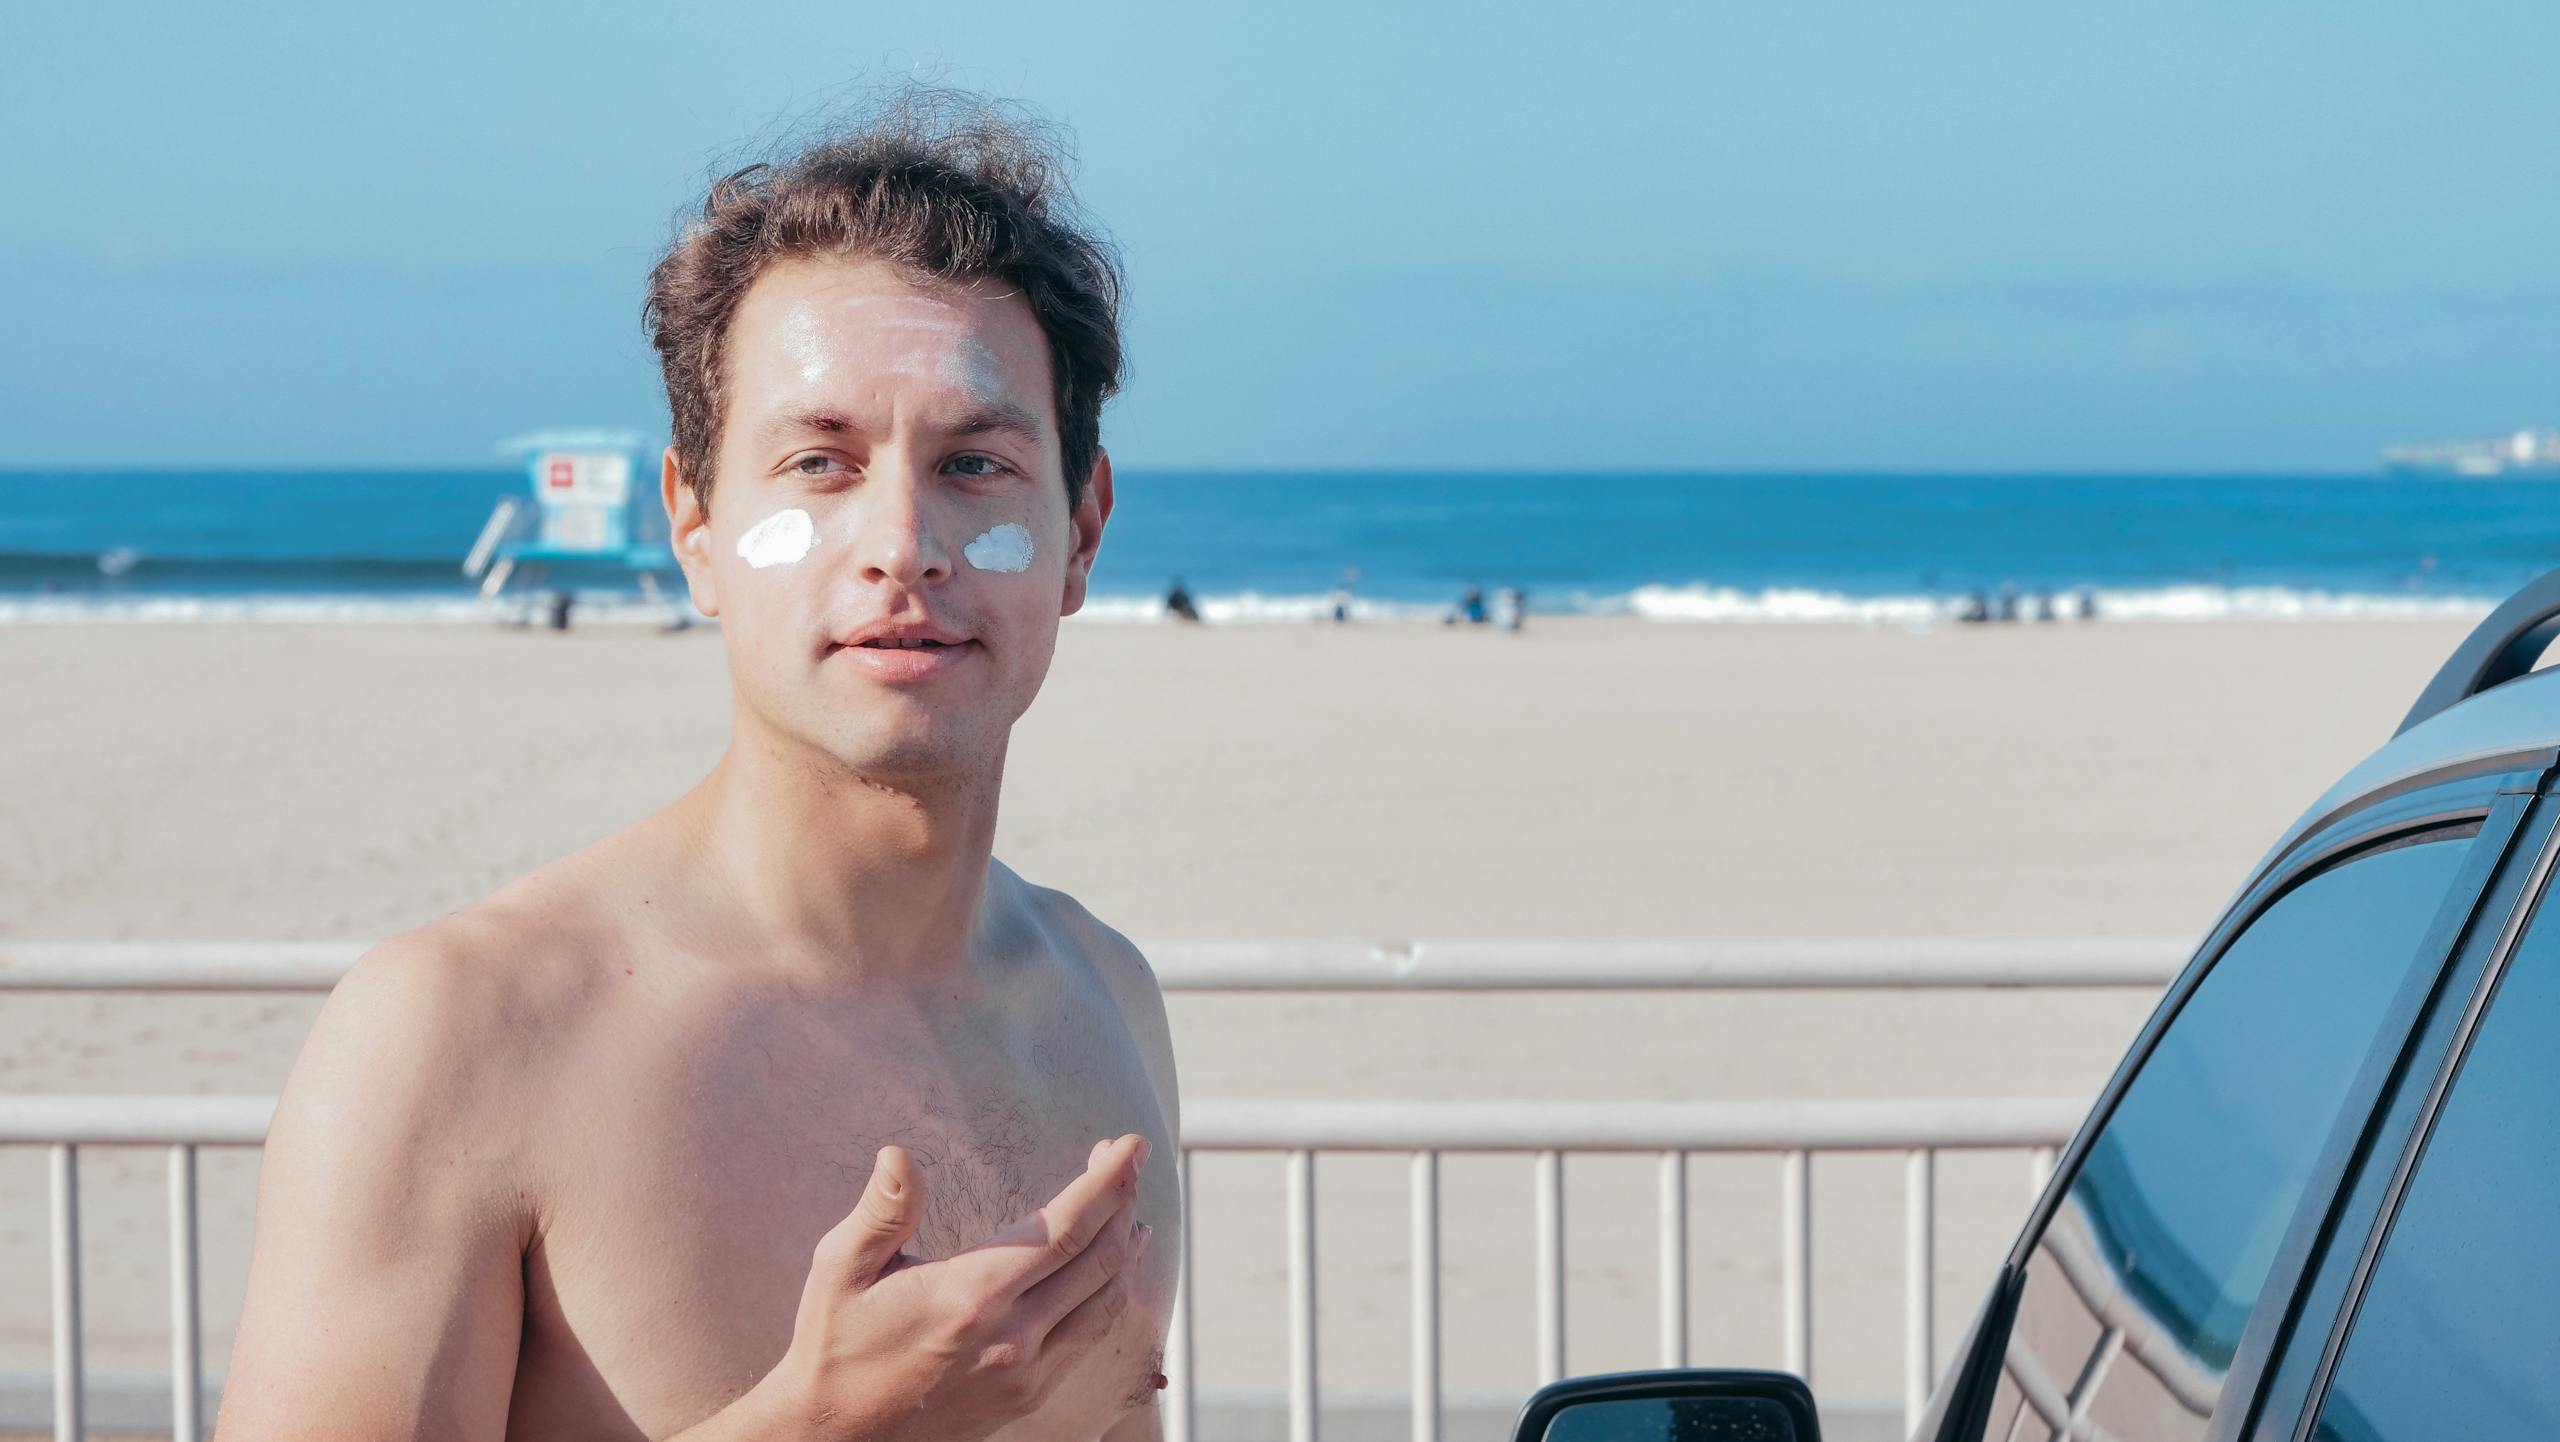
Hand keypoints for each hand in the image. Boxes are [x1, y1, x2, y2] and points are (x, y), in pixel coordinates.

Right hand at [764, 1133, 1152, 1441]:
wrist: (835, 1435)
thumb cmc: (835, 1343)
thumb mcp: (840, 1269)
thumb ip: (881, 1211)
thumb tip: (898, 1155)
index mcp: (971, 1295)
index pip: (1065, 1227)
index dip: (1107, 1181)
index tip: (1130, 1145)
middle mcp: (1011, 1337)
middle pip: (1099, 1258)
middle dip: (1123, 1200)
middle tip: (1128, 1161)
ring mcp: (1025, 1373)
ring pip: (1105, 1301)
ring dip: (1125, 1249)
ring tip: (1128, 1209)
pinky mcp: (1028, 1396)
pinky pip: (1089, 1337)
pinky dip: (1110, 1295)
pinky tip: (1108, 1271)